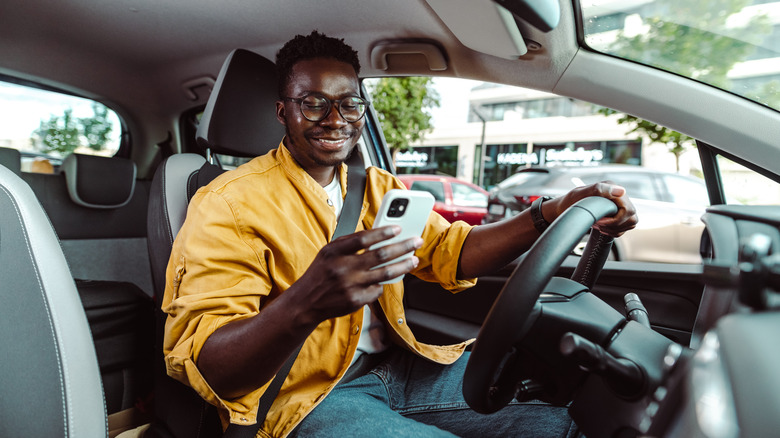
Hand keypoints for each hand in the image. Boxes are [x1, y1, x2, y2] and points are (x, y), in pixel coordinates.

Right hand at [293, 225, 422, 323]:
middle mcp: (342, 268)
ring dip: (403, 266)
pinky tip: (384, 280)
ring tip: (414, 260)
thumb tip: (377, 235)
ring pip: (384, 274)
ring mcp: (349, 286)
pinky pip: (377, 290)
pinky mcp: (355, 301)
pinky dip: (382, 284)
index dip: (382, 233)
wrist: (305, 302)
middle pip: (379, 255)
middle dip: (402, 247)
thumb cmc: (321, 273)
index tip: (398, 228)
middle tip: (416, 242)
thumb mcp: (328, 253)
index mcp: (334, 252)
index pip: (363, 238)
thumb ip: (349, 243)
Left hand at [546, 182, 637, 237]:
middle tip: (598, 225)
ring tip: (599, 226)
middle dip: (615, 226)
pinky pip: (625, 227)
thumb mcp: (581, 194)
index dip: (615, 220)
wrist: (565, 208)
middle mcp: (618, 196)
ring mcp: (619, 205)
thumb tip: (621, 191)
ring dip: (615, 229)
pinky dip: (615, 231)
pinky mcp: (618, 214)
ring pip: (631, 223)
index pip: (628, 209)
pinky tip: (602, 228)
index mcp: (612, 188)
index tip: (599, 222)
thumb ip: (600, 190)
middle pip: (632, 217)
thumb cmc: (571, 201)